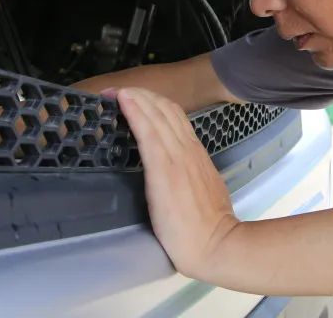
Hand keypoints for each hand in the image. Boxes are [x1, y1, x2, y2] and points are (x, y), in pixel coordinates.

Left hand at [117, 87, 242, 278]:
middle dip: (140, 96)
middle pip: (164, 109)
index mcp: (195, 153)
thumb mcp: (201, 188)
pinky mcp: (163, 169)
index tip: (134, 97)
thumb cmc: (207, 225)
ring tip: (116, 90)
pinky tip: (123, 101)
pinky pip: (148, 132)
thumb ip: (189, 173)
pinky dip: (135, 113)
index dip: (154, 103)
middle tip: (117, 90)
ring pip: (155, 115)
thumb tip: (175, 170)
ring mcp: (176, 157)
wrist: (216, 243)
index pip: (175, 116)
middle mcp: (186, 149)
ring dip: (134, 98)